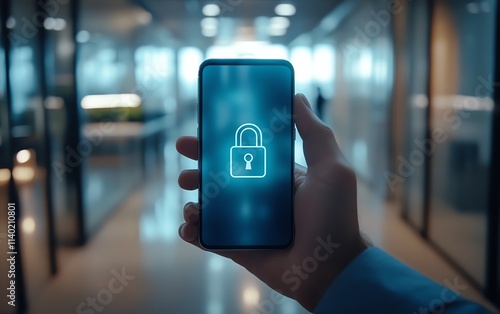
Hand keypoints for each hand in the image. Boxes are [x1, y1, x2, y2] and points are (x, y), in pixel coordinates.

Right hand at [176, 94, 366, 310]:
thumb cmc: (334, 216)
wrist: (330, 268)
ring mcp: (245, 222)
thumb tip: (297, 97)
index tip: (202, 129)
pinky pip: (208, 237)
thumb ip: (314, 133)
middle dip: (198, 167)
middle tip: (184, 158)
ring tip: (190, 202)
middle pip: (219, 177)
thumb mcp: (331, 168)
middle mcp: (258, 197)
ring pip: (209, 206)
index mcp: (276, 176)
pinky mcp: (237, 246)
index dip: (220, 141)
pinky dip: (193, 231)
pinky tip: (188, 226)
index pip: (242, 153)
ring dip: (193, 200)